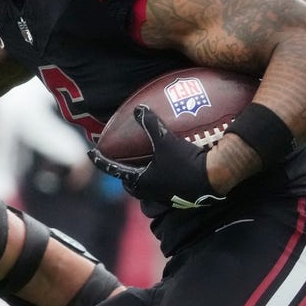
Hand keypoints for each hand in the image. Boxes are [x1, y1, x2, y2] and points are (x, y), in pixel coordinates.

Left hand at [87, 106, 225, 208]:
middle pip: (131, 185)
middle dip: (125, 175)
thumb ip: (151, 124)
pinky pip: (166, 188)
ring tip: (146, 166)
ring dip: (144, 178)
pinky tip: (172, 169)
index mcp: (142, 181)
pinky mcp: (181, 197)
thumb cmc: (186, 162)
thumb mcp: (166, 141)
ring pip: (148, 189)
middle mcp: (151, 192)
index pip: (114, 170)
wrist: (214, 179)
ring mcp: (166, 197)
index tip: (90, 154)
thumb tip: (139, 108)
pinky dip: (163, 178)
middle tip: (122, 164)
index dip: (101, 161)